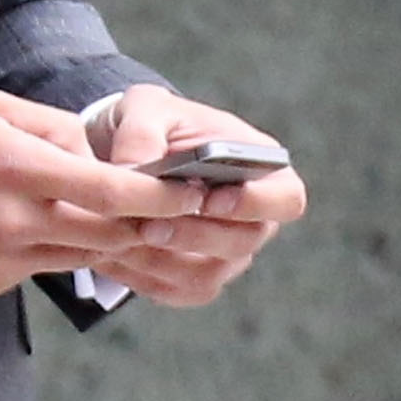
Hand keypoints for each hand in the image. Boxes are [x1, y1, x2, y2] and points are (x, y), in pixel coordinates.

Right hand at [0, 90, 207, 299]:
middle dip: (144, 224)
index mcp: (16, 166)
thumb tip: (100, 152)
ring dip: (101, 240)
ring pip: (78, 258)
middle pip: (107, 233)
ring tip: (107, 216)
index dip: (160, 195)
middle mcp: (14, 219)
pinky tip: (25, 228)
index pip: (110, 189)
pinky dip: (46, 251)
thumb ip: (50, 127)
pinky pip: (35, 270)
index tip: (191, 192)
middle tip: (170, 212)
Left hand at [78, 86, 306, 306]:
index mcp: (261, 166)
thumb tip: (134, 171)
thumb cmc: (152, 122)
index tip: (209, 200)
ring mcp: (228, 251)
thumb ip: (142, 134)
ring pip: (209, 273)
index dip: (255, 204)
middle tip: (150, 225)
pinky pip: (179, 290)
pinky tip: (114, 254)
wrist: (125, 152)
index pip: (286, 198)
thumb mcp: (145, 109)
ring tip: (122, 236)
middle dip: (195, 236)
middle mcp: (253, 216)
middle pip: (245, 242)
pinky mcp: (197, 275)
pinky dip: (145, 277)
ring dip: (164, 259)